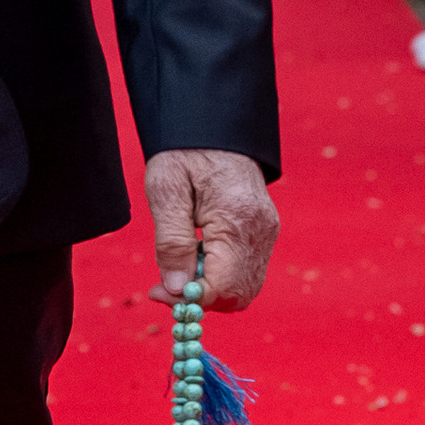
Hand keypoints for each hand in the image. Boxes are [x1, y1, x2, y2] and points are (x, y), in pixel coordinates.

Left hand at [145, 149, 278, 309]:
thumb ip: (172, 242)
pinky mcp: (266, 232)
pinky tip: (197, 256)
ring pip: (244, 289)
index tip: (157, 293)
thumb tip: (177, 289)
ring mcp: (268, 232)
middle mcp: (261, 231)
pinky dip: (221, 277)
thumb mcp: (166, 190)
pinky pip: (247, 272)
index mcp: (237, 218)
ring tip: (179, 266)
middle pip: (238, 295)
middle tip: (164, 285)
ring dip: (210, 290)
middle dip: (201, 299)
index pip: (222, 286)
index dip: (189, 299)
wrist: (215, 125)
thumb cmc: (185, 152)